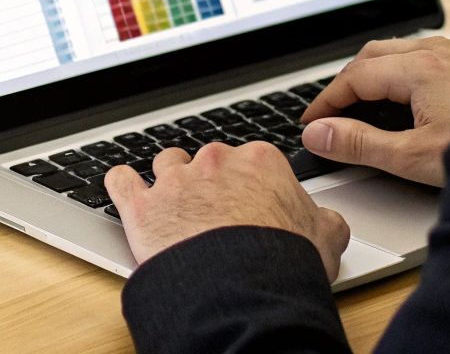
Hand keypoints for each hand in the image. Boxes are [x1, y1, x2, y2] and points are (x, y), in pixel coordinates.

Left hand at [104, 142, 349, 277]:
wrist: (242, 289)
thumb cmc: (283, 262)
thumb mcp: (325, 238)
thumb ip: (324, 220)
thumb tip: (329, 221)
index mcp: (260, 161)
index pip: (254, 160)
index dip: (253, 184)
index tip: (252, 203)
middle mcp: (215, 162)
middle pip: (210, 161)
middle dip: (213, 182)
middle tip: (219, 214)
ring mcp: (176, 181)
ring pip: (166, 164)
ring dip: (170, 180)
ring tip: (176, 206)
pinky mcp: (142, 206)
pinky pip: (121, 180)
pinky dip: (122, 185)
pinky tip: (127, 193)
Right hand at [298, 36, 449, 187]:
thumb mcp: (415, 156)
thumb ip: (360, 144)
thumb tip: (320, 133)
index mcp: (418, 68)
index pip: (353, 77)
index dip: (326, 101)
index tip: (311, 122)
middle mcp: (438, 52)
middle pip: (374, 54)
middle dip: (347, 80)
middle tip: (332, 110)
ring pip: (402, 50)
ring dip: (376, 71)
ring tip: (365, 99)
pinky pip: (427, 55)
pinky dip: (404, 70)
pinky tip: (414, 94)